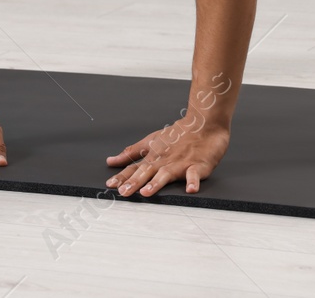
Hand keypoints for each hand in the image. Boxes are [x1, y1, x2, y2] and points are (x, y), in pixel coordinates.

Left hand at [106, 115, 229, 196]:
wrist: (204, 123)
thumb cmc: (179, 133)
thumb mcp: (152, 140)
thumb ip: (132, 152)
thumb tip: (112, 160)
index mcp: (154, 156)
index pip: (134, 168)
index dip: (122, 176)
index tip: (110, 185)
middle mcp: (164, 161)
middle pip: (147, 171)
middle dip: (134, 182)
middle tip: (124, 192)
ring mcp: (180, 163)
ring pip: (166, 174)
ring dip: (156, 183)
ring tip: (147, 192)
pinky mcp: (197, 165)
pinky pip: (195, 174)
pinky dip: (193, 181)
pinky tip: (190, 188)